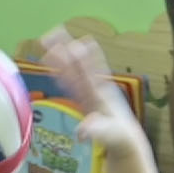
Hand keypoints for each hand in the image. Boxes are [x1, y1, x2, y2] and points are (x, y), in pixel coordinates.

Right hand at [39, 30, 146, 164]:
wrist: (125, 140)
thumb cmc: (119, 137)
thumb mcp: (109, 135)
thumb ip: (96, 131)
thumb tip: (81, 131)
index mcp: (101, 94)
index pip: (89, 72)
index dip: (82, 59)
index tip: (73, 44)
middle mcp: (95, 87)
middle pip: (78, 64)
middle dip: (66, 48)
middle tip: (52, 32)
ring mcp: (89, 91)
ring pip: (72, 69)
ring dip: (60, 56)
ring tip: (47, 41)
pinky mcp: (84, 98)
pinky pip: (70, 81)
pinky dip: (60, 71)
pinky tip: (52, 63)